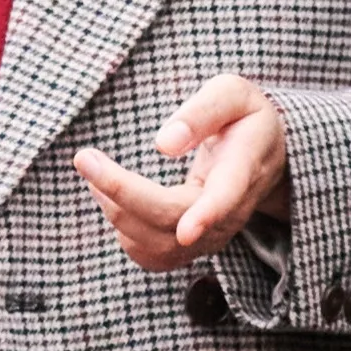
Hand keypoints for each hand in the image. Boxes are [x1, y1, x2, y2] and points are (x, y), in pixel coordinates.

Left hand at [74, 74, 290, 272]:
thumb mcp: (232, 94)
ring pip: (157, 245)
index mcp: (244, 169)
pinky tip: (110, 197)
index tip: (186, 230)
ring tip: (95, 171)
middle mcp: (230, 213)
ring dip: (117, 210)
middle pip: (173, 221)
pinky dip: (123, 229)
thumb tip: (164, 144)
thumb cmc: (243, 118)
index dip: (207, 216)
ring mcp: (212, 237)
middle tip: (85, 158)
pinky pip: (152, 256)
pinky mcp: (191, 248)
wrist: (265, 156)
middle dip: (123, 193)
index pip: (227, 198)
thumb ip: (202, 113)